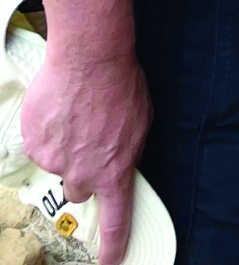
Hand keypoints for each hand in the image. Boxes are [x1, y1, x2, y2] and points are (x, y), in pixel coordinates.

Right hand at [21, 49, 150, 264]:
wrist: (90, 58)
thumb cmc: (121, 84)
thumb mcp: (140, 121)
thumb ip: (128, 150)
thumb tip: (119, 162)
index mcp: (115, 171)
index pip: (116, 220)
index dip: (114, 246)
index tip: (112, 262)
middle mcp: (83, 174)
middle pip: (79, 191)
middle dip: (83, 172)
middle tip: (88, 142)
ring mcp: (55, 162)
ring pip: (58, 164)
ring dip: (65, 146)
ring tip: (75, 113)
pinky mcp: (34, 145)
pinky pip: (40, 145)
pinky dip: (48, 131)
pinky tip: (59, 107)